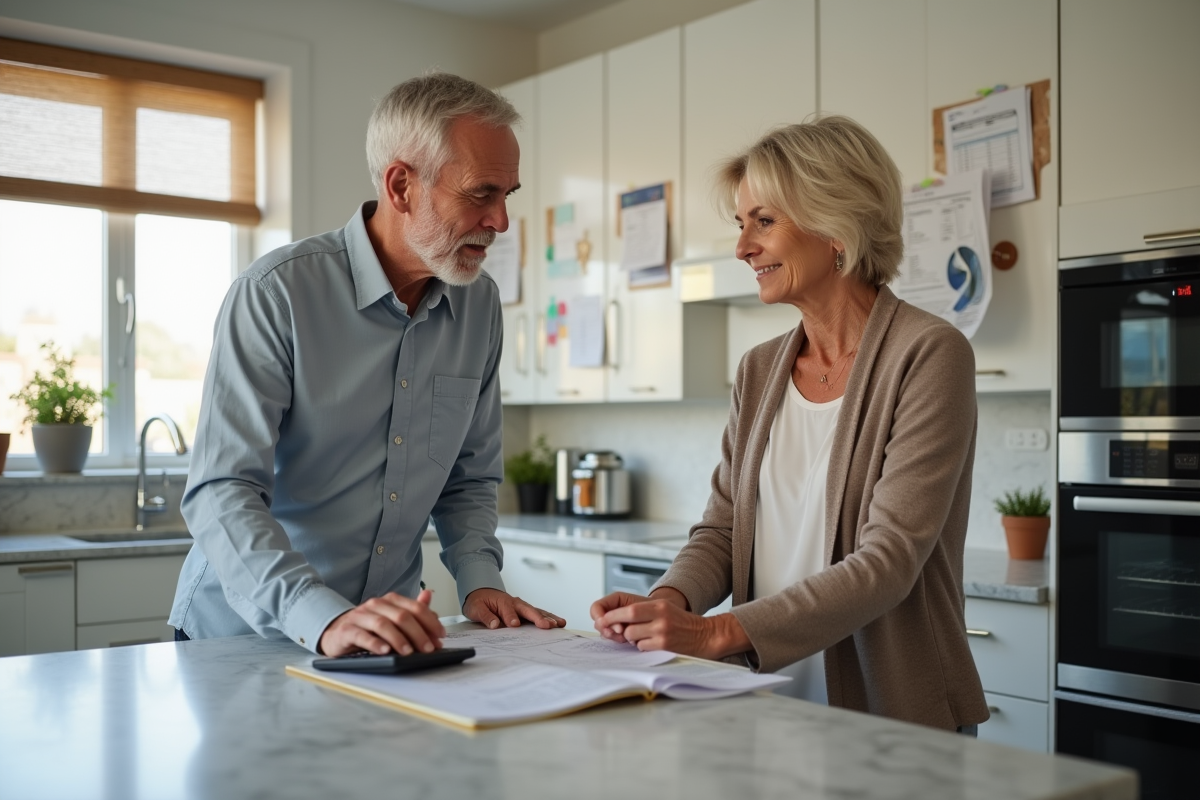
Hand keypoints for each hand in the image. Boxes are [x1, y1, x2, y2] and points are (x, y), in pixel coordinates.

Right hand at [318, 588, 444, 656]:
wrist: (336, 632)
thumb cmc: (368, 627)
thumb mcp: (392, 618)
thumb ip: (412, 609)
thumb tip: (429, 596)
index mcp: (390, 601)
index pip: (415, 608)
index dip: (430, 622)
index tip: (441, 636)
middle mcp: (375, 605)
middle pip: (401, 616)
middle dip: (418, 633)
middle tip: (428, 649)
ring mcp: (360, 616)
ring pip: (382, 624)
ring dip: (398, 639)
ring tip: (408, 652)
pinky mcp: (347, 630)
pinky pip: (361, 635)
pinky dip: (374, 643)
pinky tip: (384, 651)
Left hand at [462, 588, 565, 629]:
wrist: (482, 593)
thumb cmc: (479, 602)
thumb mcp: (476, 608)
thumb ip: (485, 616)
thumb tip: (494, 624)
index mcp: (503, 602)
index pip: (507, 611)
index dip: (511, 617)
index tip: (514, 625)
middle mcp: (516, 603)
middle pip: (528, 610)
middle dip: (538, 618)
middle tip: (547, 625)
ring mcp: (522, 606)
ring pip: (537, 611)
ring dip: (548, 617)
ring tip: (559, 624)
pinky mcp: (526, 611)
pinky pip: (539, 614)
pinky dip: (549, 617)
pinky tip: (559, 623)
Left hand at [590, 589, 687, 642]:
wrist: (705, 635)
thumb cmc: (682, 622)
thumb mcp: (665, 609)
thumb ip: (644, 610)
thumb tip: (617, 618)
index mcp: (659, 606)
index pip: (630, 610)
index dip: (614, 615)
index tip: (604, 619)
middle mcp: (661, 617)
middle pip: (628, 624)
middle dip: (618, 627)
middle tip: (617, 630)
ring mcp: (663, 633)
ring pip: (632, 637)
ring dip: (632, 638)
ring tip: (642, 636)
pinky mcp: (665, 647)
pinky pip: (642, 647)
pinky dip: (642, 646)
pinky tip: (651, 643)